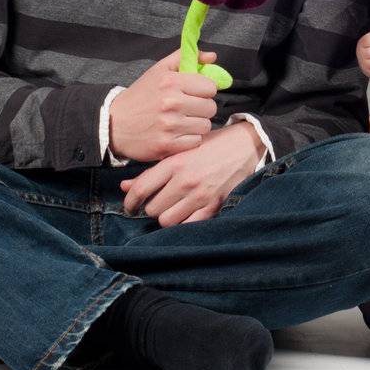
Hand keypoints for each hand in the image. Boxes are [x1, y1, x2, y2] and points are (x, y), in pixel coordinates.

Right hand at [109, 48, 219, 162]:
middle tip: (188, 109)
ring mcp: (169, 125)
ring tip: (182, 122)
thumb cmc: (140, 96)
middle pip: (210, 108)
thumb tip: (212, 56)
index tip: (195, 94)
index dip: (204, 91)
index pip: (210, 87)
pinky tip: (177, 134)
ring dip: (196, 125)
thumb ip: (185, 58)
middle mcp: (171, 102)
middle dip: (202, 109)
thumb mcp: (158, 71)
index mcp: (170, 81)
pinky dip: (189, 140)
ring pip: (205, 126)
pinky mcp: (167, 145)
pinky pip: (195, 142)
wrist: (114, 123)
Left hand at [119, 122, 262, 225]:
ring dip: (166, 216)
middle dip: (151, 207)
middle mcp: (186, 180)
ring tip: (171, 208)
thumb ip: (151, 171)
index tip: (129, 206)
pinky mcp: (215, 205)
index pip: (141, 189)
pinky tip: (185, 213)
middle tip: (157, 202)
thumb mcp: (179, 151)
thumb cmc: (210, 145)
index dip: (129, 202)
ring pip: (167, 220)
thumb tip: (124, 187)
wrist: (245, 144)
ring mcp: (201, 195)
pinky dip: (183, 222)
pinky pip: (189, 225)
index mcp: (174, 163)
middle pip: (152, 209)